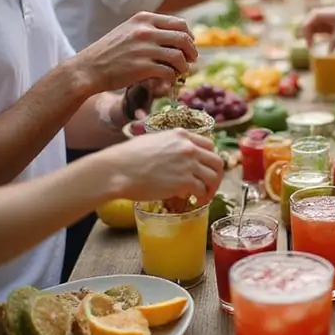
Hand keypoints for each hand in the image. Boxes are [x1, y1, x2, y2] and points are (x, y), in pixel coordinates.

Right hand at [73, 12, 197, 93]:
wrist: (88, 68)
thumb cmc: (110, 51)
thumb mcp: (128, 30)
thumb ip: (150, 29)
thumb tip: (178, 36)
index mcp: (144, 19)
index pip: (179, 23)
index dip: (189, 36)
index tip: (189, 45)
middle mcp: (145, 31)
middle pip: (183, 39)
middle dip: (191, 51)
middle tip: (191, 60)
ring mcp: (144, 49)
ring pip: (179, 57)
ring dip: (184, 67)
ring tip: (181, 72)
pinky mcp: (142, 68)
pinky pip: (169, 72)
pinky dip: (173, 78)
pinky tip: (169, 80)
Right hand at [105, 130, 223, 202]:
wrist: (118, 169)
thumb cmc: (128, 157)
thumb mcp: (153, 141)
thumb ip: (171, 147)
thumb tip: (179, 162)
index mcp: (181, 134)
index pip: (208, 144)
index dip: (209, 158)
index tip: (205, 169)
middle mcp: (188, 147)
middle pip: (216, 161)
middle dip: (216, 175)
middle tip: (209, 185)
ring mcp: (187, 164)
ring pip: (214, 176)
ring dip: (211, 188)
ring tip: (203, 196)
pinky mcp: (184, 181)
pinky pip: (202, 190)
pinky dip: (201, 197)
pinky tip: (194, 200)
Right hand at [303, 6, 334, 49]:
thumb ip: (334, 42)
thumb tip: (329, 53)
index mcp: (317, 14)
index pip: (305, 26)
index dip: (306, 37)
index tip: (311, 47)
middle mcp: (314, 15)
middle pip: (304, 28)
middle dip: (306, 38)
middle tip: (311, 48)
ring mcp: (316, 18)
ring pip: (307, 30)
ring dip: (310, 38)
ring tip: (313, 47)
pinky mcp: (320, 22)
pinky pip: (313, 31)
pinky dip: (314, 37)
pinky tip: (318, 43)